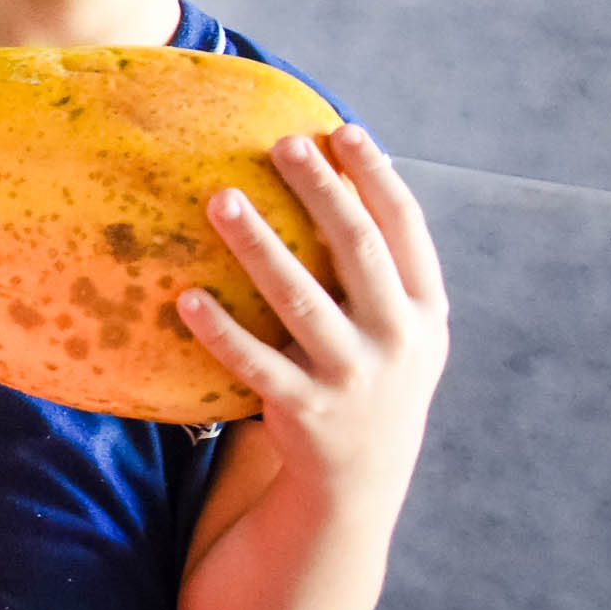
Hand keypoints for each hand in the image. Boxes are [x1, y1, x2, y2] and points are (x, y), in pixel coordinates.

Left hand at [180, 125, 448, 518]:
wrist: (362, 478)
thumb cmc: (368, 372)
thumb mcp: (398, 325)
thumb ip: (376, 267)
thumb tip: (329, 173)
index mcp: (426, 310)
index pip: (405, 229)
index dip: (376, 177)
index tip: (341, 131)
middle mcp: (399, 340)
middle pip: (357, 250)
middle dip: (322, 193)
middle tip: (282, 146)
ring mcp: (353, 378)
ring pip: (300, 300)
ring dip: (258, 247)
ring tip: (221, 199)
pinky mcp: (305, 411)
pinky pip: (254, 362)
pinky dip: (220, 330)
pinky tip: (184, 298)